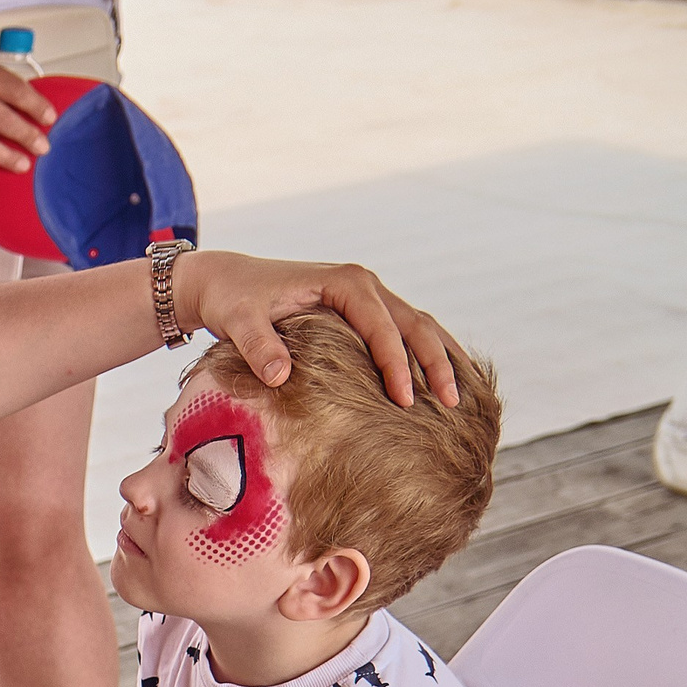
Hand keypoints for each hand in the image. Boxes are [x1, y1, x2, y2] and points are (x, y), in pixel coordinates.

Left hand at [171, 252, 461, 408]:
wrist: (227, 282)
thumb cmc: (233, 300)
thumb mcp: (239, 321)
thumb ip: (258, 346)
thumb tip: (280, 377)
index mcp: (344, 283)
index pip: (382, 326)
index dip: (395, 364)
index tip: (403, 402)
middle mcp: (365, 285)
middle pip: (415, 323)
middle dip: (436, 363)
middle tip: (452, 404)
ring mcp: (369, 297)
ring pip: (419, 326)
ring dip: (441, 359)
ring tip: (459, 399)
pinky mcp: (364, 313)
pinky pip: (404, 332)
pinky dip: (426, 355)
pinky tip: (440, 384)